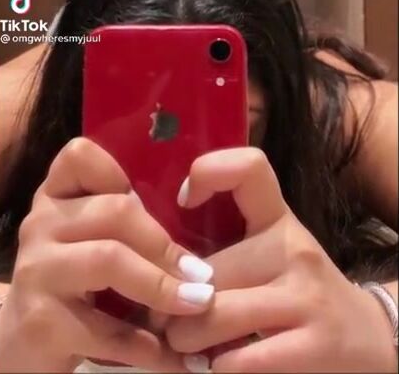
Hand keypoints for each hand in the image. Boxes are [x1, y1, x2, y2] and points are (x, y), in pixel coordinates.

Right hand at [0, 138, 214, 372]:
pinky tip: (173, 356)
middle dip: (165, 243)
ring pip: (109, 259)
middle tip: (202, 274)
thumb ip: (123, 219)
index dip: (118, 171)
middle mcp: (40, 224)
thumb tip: (197, 210)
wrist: (21, 345)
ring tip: (198, 304)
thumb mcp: (88, 238)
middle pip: (114, 211)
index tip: (148, 199)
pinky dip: (145, 345)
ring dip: (162, 286)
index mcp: (56, 195)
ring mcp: (37, 271)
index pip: (80, 155)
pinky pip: (104, 328)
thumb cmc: (73, 282)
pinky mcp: (40, 322)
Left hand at [167, 148, 396, 372]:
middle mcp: (293, 248)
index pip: (249, 167)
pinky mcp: (313, 346)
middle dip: (168, 298)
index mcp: (278, 218)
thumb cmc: (300, 289)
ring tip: (180, 344)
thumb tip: (150, 249)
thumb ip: (226, 241)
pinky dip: (216, 368)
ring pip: (213, 313)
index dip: (208, 171)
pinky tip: (215, 365)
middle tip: (158, 315)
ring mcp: (305, 296)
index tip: (183, 203)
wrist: (369, 339)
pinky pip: (239, 360)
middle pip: (207, 267)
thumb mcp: (272, 252)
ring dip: (183, 338)